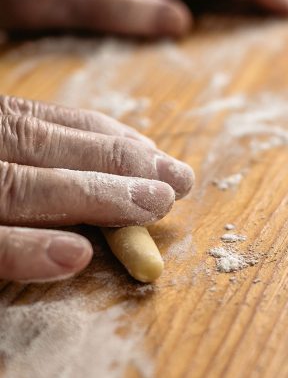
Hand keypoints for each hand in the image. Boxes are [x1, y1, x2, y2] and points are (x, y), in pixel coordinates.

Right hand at [0, 95, 194, 281]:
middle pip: (39, 146)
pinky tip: (79, 255)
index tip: (154, 151)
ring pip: (19, 188)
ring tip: (157, 204)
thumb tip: (124, 157)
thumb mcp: (0, 157)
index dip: (104, 136)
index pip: (41, 123)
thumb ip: (32, 155)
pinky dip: (27, 250)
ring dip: (95, 195)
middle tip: (179, 179)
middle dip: (117, 161)